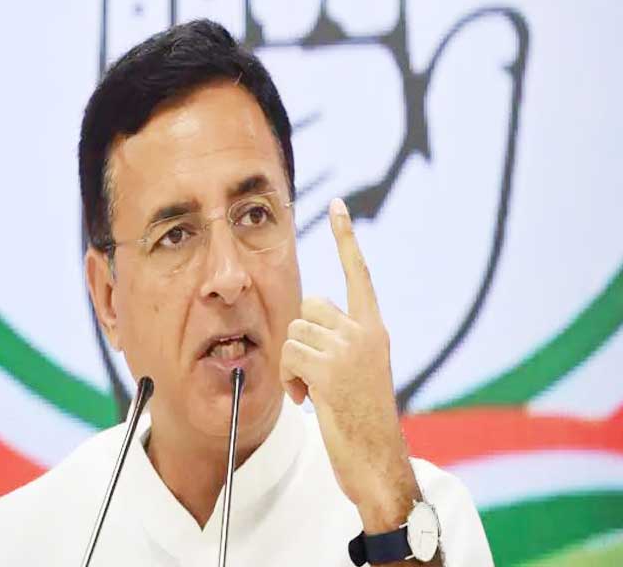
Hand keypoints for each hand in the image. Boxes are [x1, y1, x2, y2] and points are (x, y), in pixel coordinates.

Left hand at [280, 198, 419, 532]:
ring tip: (312, 392)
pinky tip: (308, 400)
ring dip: (292, 364)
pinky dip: (290, 379)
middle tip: (312, 374)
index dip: (346, 239)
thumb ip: (341, 343)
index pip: (359, 274)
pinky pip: (289, 356)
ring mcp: (350, 349)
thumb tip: (306, 327)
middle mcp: (365, 333)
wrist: (379, 462)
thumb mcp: (360, 372)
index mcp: (375, 330)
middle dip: (301, 338)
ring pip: (294, 332)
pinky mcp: (331, 369)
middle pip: (308, 306)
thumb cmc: (363, 422)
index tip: (338, 206)